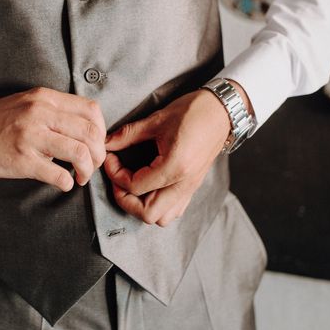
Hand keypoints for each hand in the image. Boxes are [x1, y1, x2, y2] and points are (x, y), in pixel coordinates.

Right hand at [0, 87, 105, 191]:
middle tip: (92, 165)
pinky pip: (58, 174)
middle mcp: (40, 113)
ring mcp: (30, 136)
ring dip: (87, 170)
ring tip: (80, 176)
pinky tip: (64, 183)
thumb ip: (56, 111)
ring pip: (79, 153)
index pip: (91, 111)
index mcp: (45, 98)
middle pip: (91, 134)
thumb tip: (86, 131)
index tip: (96, 145)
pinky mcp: (21, 159)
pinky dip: (67, 182)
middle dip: (98, 155)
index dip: (102, 131)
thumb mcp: (28, 103)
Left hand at [104, 82, 249, 226]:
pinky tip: (149, 187)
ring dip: (142, 206)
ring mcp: (190, 188)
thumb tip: (107, 143)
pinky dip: (157, 206)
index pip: (135, 187)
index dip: (116, 174)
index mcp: (175, 166)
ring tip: (133, 184)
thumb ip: (128, 134)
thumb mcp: (157, 120)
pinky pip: (173, 211)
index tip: (111, 159)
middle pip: (148, 214)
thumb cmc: (194, 112)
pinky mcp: (192, 187)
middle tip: (118, 179)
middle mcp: (184, 183)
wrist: (222, 111)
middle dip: (125, 199)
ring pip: (162, 218)